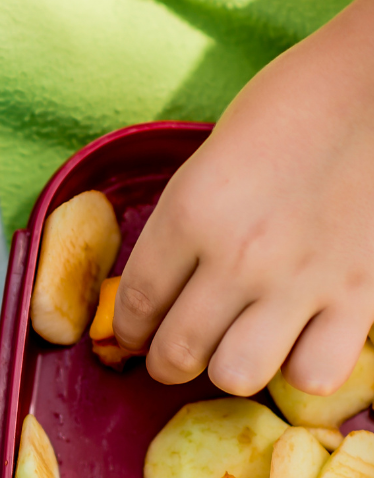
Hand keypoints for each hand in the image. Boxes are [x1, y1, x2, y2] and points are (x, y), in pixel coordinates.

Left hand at [113, 0, 373, 396]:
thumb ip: (185, 223)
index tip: (131, 339)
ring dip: (229, 368)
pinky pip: (313, 373)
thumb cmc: (296, 102)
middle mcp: (237, 256)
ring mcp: (300, 281)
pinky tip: (300, 343)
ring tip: (235, 350)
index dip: (127, 332)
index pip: (136, 304)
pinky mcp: (361, 296)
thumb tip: (162, 281)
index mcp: (190, 212)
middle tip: (172, 356)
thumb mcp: (212, 157)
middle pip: (176, 353)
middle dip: (165, 362)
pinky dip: (302, 366)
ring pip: (236, 375)